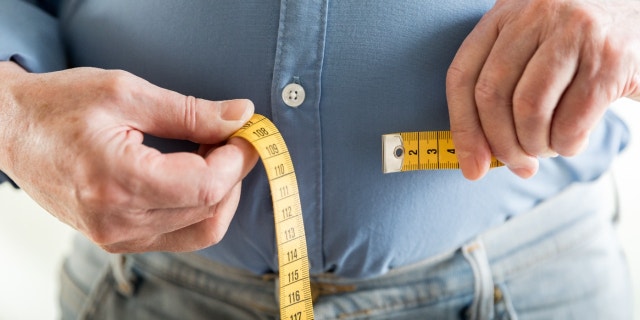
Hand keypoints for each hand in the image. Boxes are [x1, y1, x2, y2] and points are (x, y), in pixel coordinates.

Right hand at [0, 62, 258, 252]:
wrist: (11, 132)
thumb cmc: (60, 106)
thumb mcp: (126, 93)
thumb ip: (189, 111)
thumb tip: (241, 115)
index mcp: (117, 181)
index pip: (206, 186)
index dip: (238, 160)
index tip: (246, 133)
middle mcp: (118, 221)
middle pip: (208, 209)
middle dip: (234, 173)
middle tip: (234, 137)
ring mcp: (117, 237)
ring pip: (201, 228)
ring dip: (221, 192)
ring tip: (216, 154)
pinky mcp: (119, 240)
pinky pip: (180, 235)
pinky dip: (200, 207)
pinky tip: (197, 174)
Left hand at [446, 0, 639, 179]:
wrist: (638, 9)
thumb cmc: (575, 38)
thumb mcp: (529, 41)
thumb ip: (501, 82)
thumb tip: (478, 153)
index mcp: (503, 14)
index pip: (462, 76)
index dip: (462, 129)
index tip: (471, 166)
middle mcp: (534, 17)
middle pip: (492, 96)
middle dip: (500, 144)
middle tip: (518, 164)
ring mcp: (573, 34)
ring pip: (529, 110)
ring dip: (534, 145)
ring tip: (547, 147)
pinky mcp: (610, 59)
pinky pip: (572, 121)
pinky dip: (566, 144)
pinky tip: (571, 141)